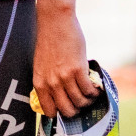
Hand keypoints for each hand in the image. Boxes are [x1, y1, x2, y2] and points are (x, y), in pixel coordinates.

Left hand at [33, 2, 95, 117]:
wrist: (54, 22)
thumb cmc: (49, 42)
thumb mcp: (42, 65)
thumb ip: (49, 81)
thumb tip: (60, 97)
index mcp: (39, 82)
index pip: (49, 111)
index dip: (60, 113)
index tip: (68, 108)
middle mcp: (50, 83)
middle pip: (67, 110)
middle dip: (77, 109)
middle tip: (81, 101)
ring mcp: (64, 77)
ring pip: (80, 102)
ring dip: (88, 100)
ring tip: (90, 93)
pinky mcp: (77, 70)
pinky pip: (89, 90)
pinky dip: (95, 92)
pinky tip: (96, 87)